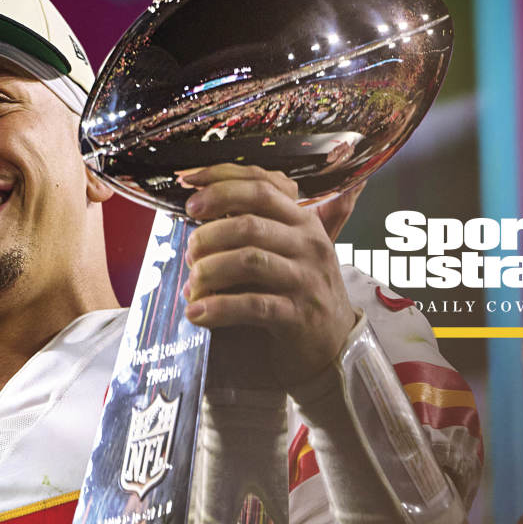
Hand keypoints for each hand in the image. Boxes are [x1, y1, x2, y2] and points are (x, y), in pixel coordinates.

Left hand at [179, 164, 358, 386]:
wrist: (334, 342)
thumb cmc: (299, 290)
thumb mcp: (287, 249)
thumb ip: (257, 223)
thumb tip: (202, 200)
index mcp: (302, 219)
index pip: (261, 185)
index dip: (220, 181)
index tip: (187, 188)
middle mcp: (308, 243)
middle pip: (249, 222)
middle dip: (208, 234)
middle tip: (190, 252)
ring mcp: (306, 278)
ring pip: (248, 260)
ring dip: (209, 271)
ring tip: (192, 284)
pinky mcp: (299, 314)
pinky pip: (253, 305)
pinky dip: (218, 308)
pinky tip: (197, 313)